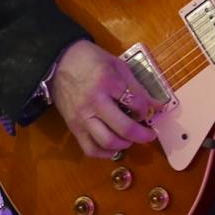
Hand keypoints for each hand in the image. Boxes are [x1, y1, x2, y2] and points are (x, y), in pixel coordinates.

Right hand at [49, 40, 158, 158]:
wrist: (58, 62)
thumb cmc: (91, 60)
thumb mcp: (117, 65)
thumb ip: (136, 86)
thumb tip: (156, 105)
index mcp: (108, 82)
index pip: (136, 103)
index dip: (147, 109)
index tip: (149, 110)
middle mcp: (95, 102)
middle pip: (123, 128)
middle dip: (142, 135)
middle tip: (149, 135)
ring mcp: (82, 117)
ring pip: (107, 142)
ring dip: (125, 145)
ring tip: (131, 139)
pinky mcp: (73, 127)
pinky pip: (89, 148)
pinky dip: (104, 154)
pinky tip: (114, 149)